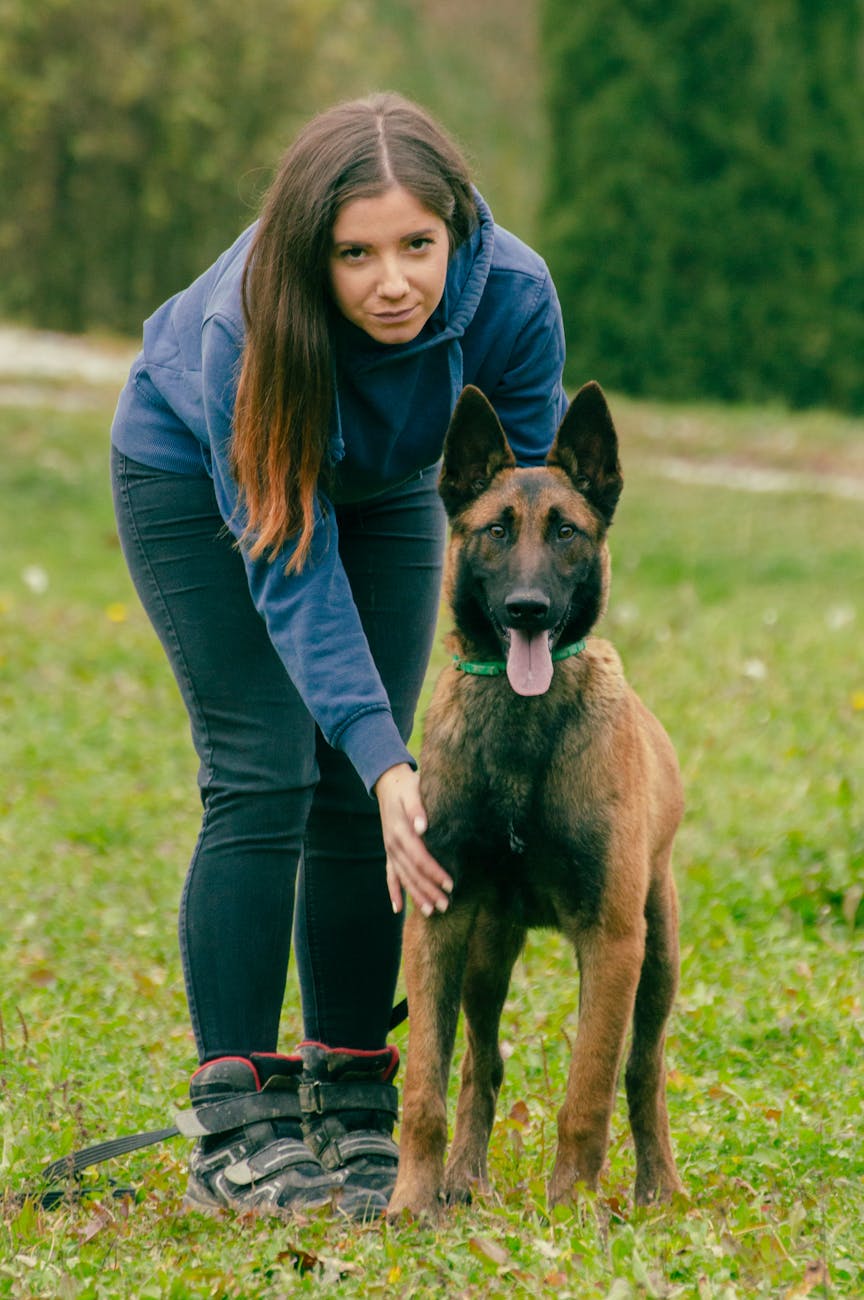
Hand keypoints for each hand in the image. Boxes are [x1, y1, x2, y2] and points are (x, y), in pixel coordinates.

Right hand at [373, 763, 452, 916]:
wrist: (388, 782)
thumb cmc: (407, 787)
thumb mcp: (413, 791)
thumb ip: (417, 808)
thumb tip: (422, 827)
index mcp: (401, 832)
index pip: (420, 858)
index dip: (435, 873)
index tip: (450, 885)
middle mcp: (393, 845)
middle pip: (412, 874)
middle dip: (428, 891)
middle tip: (445, 906)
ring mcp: (390, 850)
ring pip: (403, 878)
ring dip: (415, 896)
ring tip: (430, 911)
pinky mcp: (389, 851)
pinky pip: (389, 875)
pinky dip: (393, 891)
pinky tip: (398, 908)